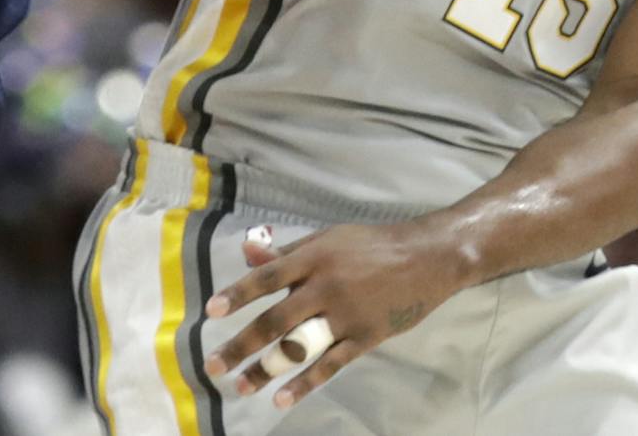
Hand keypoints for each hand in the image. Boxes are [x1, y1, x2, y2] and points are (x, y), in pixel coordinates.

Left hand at [203, 218, 471, 408]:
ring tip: (241, 387)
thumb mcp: (328, 238)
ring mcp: (346, 314)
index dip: (238, 293)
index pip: (267, 276)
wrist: (426, 258)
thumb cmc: (371, 245)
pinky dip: (305, 383)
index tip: (211, 312)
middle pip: (276, 319)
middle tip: (213, 365)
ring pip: (300, 346)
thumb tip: (247, 252)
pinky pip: (330, 365)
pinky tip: (282, 398)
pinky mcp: (365, 337)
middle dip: (242, 344)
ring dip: (267, 369)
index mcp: (314, 257)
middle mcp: (325, 286)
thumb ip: (287, 252)